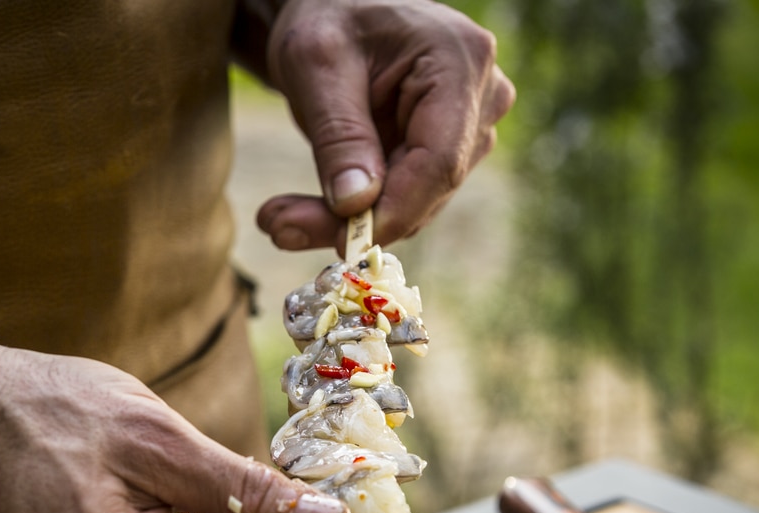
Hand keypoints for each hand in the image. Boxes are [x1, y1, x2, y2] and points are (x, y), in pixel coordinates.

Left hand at [255, 0, 515, 251]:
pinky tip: (300, 212)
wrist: (336, 9)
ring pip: (414, 204)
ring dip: (345, 222)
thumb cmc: (327, 16)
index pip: (439, 162)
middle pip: (427, 189)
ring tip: (277, 218)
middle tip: (277, 226)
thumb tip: (356, 206)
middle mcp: (481, 97)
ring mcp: (470, 126)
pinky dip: (353, 213)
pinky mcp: (446, 149)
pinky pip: (404, 199)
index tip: (340, 243)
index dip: (393, 212)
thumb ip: (338, 134)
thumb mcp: (316, 65)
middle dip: (355, 221)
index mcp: (459, 62)